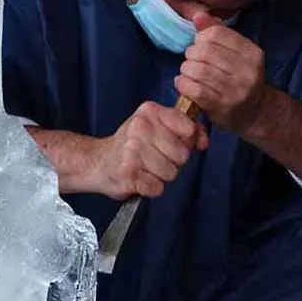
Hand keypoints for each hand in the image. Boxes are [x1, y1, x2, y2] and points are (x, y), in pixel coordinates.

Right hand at [89, 101, 209, 200]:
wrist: (97, 161)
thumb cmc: (131, 145)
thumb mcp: (157, 127)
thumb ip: (185, 129)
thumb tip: (204, 140)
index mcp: (150, 111)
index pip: (188, 129)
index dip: (185, 142)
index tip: (171, 144)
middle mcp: (141, 128)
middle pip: (182, 155)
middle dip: (173, 162)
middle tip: (154, 158)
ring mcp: (133, 150)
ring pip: (171, 173)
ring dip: (161, 176)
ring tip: (146, 169)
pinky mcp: (129, 173)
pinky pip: (157, 187)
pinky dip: (151, 188)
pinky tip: (140, 179)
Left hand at [174, 15, 267, 134]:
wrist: (255, 113)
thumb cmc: (240, 79)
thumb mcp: (235, 54)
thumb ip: (217, 32)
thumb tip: (198, 15)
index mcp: (252, 53)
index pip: (216, 34)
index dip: (201, 38)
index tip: (200, 46)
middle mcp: (248, 71)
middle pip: (205, 51)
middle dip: (191, 54)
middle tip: (191, 61)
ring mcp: (236, 90)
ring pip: (198, 70)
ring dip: (185, 70)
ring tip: (187, 73)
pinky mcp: (222, 106)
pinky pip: (195, 90)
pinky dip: (183, 84)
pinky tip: (183, 83)